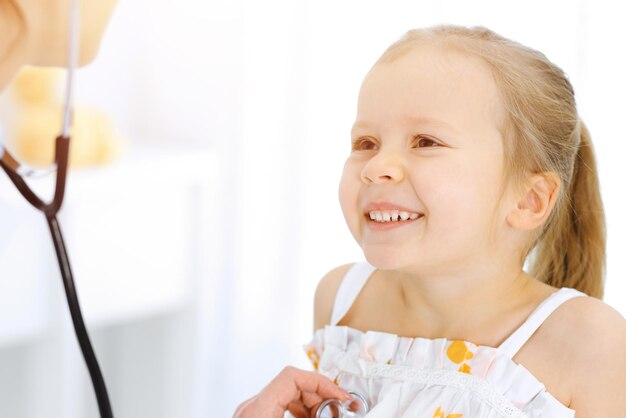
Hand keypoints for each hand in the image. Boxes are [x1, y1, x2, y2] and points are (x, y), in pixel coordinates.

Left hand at [233, 366, 351, 417]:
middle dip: (319, 396)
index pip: (293, 376)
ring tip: (327, 417)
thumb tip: (340, 415)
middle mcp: (251, 407)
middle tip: (338, 411)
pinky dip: (298, 412)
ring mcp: (250, 414)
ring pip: (285, 396)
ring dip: (310, 404)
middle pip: (291, 385)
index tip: (341, 396)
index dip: (321, 382)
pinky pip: (278, 407)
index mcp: (258, 408)